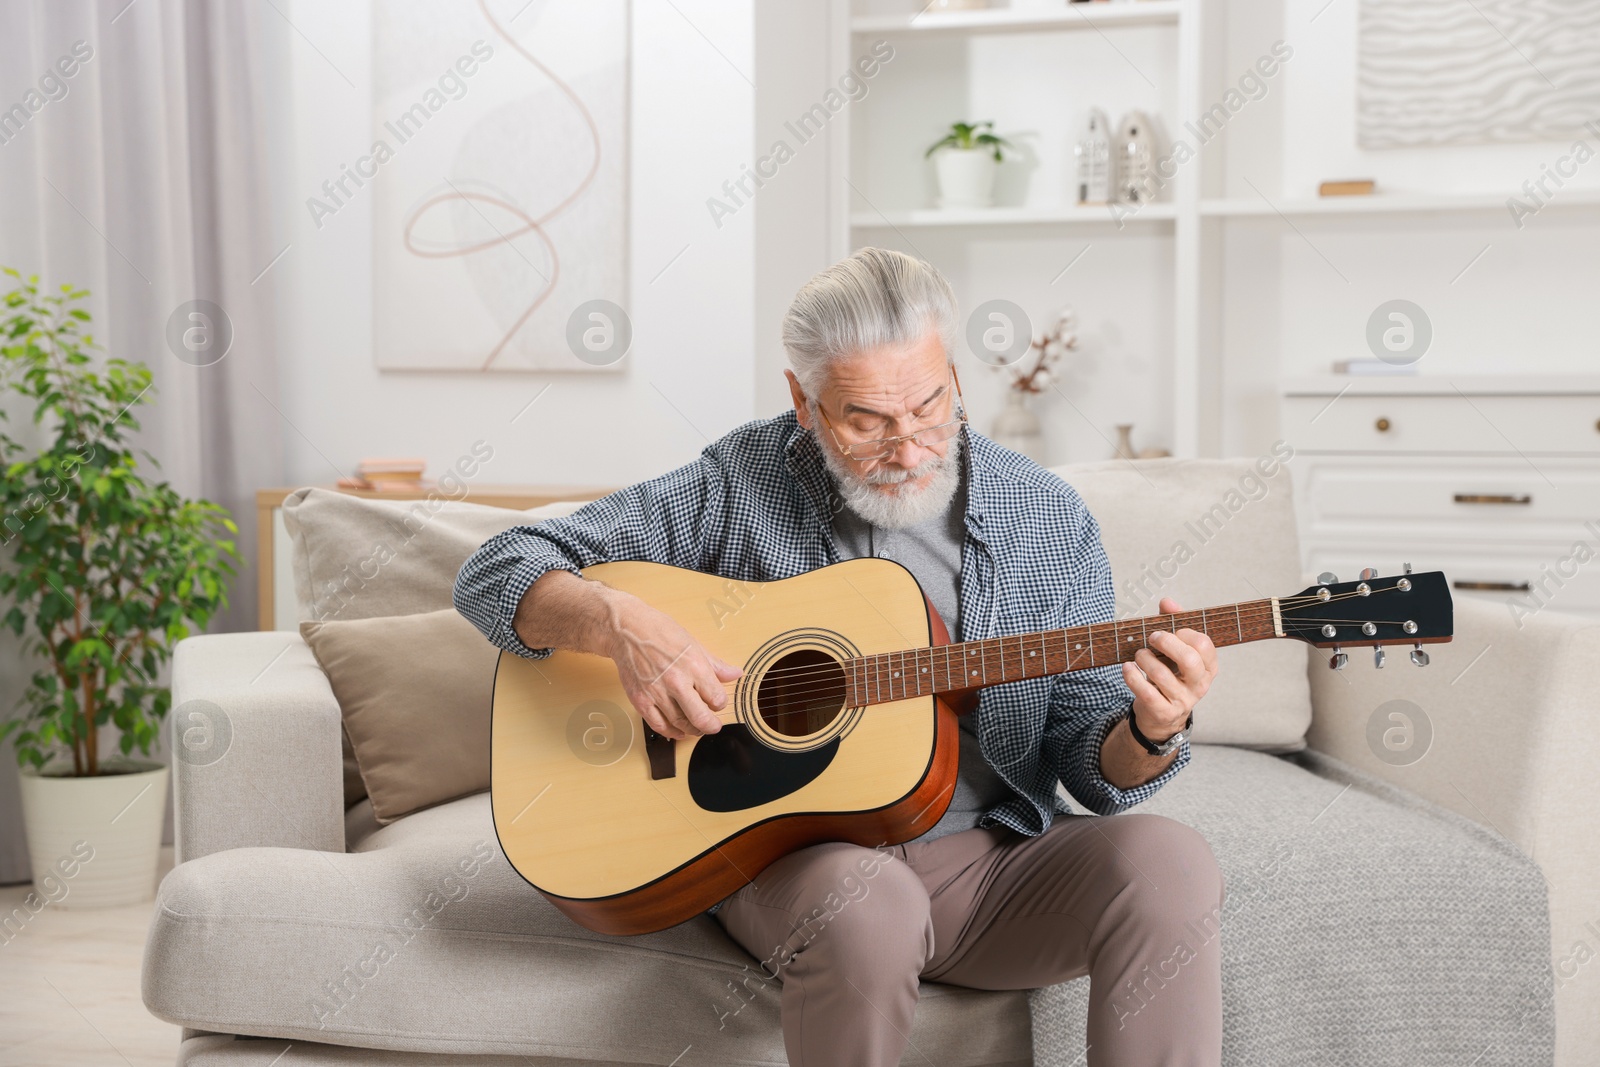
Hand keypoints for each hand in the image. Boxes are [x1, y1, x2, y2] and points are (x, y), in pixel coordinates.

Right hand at [605, 595, 742, 739]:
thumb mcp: (694, 643)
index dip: (720, 703)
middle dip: (711, 725)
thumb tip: (734, 674)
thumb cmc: (659, 632)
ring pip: (680, 724)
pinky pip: (658, 725)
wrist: (627, 629)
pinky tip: (678, 730)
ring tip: (697, 727)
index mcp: (693, 665)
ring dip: (692, 729)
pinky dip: (671, 732)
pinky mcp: (640, 699)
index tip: (717, 702)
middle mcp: (676, 681)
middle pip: (700, 717)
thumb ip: (715, 664)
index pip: (716, 698)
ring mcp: (656, 692)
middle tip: (714, 725)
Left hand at [1121, 597, 1217, 741]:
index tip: (1170, 630)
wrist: (1161, 714)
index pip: (1204, 644)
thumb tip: (1167, 602)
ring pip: (1163, 675)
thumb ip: (1173, 623)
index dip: (1184, 633)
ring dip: (1145, 659)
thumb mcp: (1174, 649)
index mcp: (1208, 667)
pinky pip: (1146, 693)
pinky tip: (1127, 668)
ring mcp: (1183, 701)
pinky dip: (1132, 677)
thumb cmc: (1169, 674)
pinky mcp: (1164, 712)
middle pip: (1189, 660)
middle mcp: (1200, 685)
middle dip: (1166, 643)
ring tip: (1139, 654)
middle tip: (1152, 637)